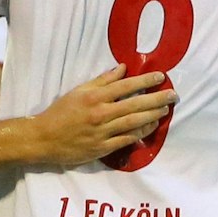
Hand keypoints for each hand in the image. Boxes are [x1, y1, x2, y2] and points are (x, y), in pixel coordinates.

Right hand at [29, 64, 176, 166]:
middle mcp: (101, 114)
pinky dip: (141, 132)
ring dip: (153, 115)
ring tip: (166, 109)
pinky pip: (127, 139)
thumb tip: (122, 68)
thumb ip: (102, 81)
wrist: (44, 139)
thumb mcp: (79, 91)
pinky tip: (152, 126)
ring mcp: (103, 132)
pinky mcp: (103, 148)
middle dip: (157, 98)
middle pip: (135, 104)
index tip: (161, 77)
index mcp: (94, 97)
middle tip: (173, 94)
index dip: (145, 81)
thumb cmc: (60, 113)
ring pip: (134, 122)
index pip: (125, 86)